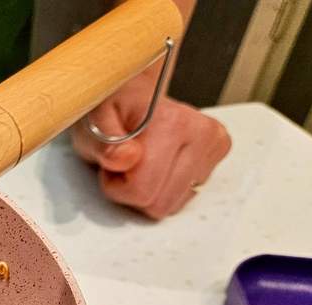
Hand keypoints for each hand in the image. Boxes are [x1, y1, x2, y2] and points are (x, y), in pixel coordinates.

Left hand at [71, 77, 230, 219]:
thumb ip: (103, 145)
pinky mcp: (218, 151)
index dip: (117, 187)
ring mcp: (213, 142)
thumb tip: (125, 158)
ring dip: (151, 189)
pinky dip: (167, 186)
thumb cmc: (112, 109)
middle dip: (135, 191)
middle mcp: (200, 131)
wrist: (132, 93)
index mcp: (171, 123)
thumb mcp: (93, 125)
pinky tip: (159, 162)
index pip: (142, 192)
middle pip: (161, 204)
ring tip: (141, 161)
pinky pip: (185, 196)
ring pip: (174, 203)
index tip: (113, 165)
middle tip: (125, 164)